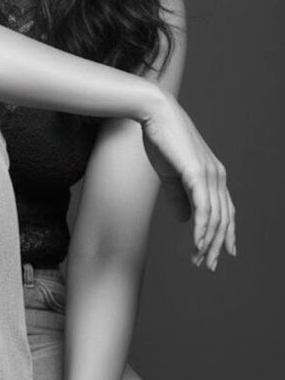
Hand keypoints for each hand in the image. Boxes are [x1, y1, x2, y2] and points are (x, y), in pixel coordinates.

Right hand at [140, 91, 236, 269]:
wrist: (155, 114)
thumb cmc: (162, 140)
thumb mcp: (171, 175)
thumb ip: (179, 198)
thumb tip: (186, 220)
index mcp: (214, 175)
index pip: (225, 210)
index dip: (225, 233)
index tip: (222, 253)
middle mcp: (217, 176)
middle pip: (223, 218)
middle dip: (217, 245)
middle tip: (208, 265)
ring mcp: (210, 175)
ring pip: (215, 217)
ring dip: (209, 242)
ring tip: (201, 260)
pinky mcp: (197, 173)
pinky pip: (204, 208)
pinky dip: (202, 229)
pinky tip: (198, 243)